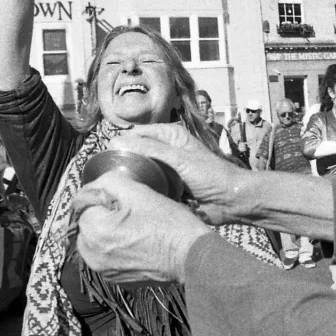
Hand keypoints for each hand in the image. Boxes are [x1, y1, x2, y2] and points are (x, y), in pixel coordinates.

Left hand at [73, 175, 210, 283]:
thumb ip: (110, 181)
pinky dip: (114, 246)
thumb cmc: (169, 223)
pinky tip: (135, 239)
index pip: (82, 202)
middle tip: (128, 207)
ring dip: (105, 229)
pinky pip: (105, 256)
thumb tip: (95, 184)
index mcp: (94, 231)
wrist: (191, 257)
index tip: (121, 193)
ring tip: (132, 223)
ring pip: (94, 240)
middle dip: (100, 212)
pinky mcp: (116, 279)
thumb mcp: (140, 192)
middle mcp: (92, 255)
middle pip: (85, 223)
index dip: (100, 193)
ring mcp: (103, 271)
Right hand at [108, 124, 247, 223]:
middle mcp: (165, 150)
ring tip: (114, 189)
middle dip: (122, 163)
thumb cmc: (211, 175)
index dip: (120, 144)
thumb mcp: (179, 159)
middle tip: (106, 177)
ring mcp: (165, 169)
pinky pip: (148, 187)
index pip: (135, 134)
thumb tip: (116, 141)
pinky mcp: (168, 187)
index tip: (103, 158)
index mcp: (169, 135)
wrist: (232, 201)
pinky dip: (141, 191)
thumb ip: (150, 150)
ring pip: (140, 171)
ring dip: (131, 179)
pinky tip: (130, 199)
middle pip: (135, 153)